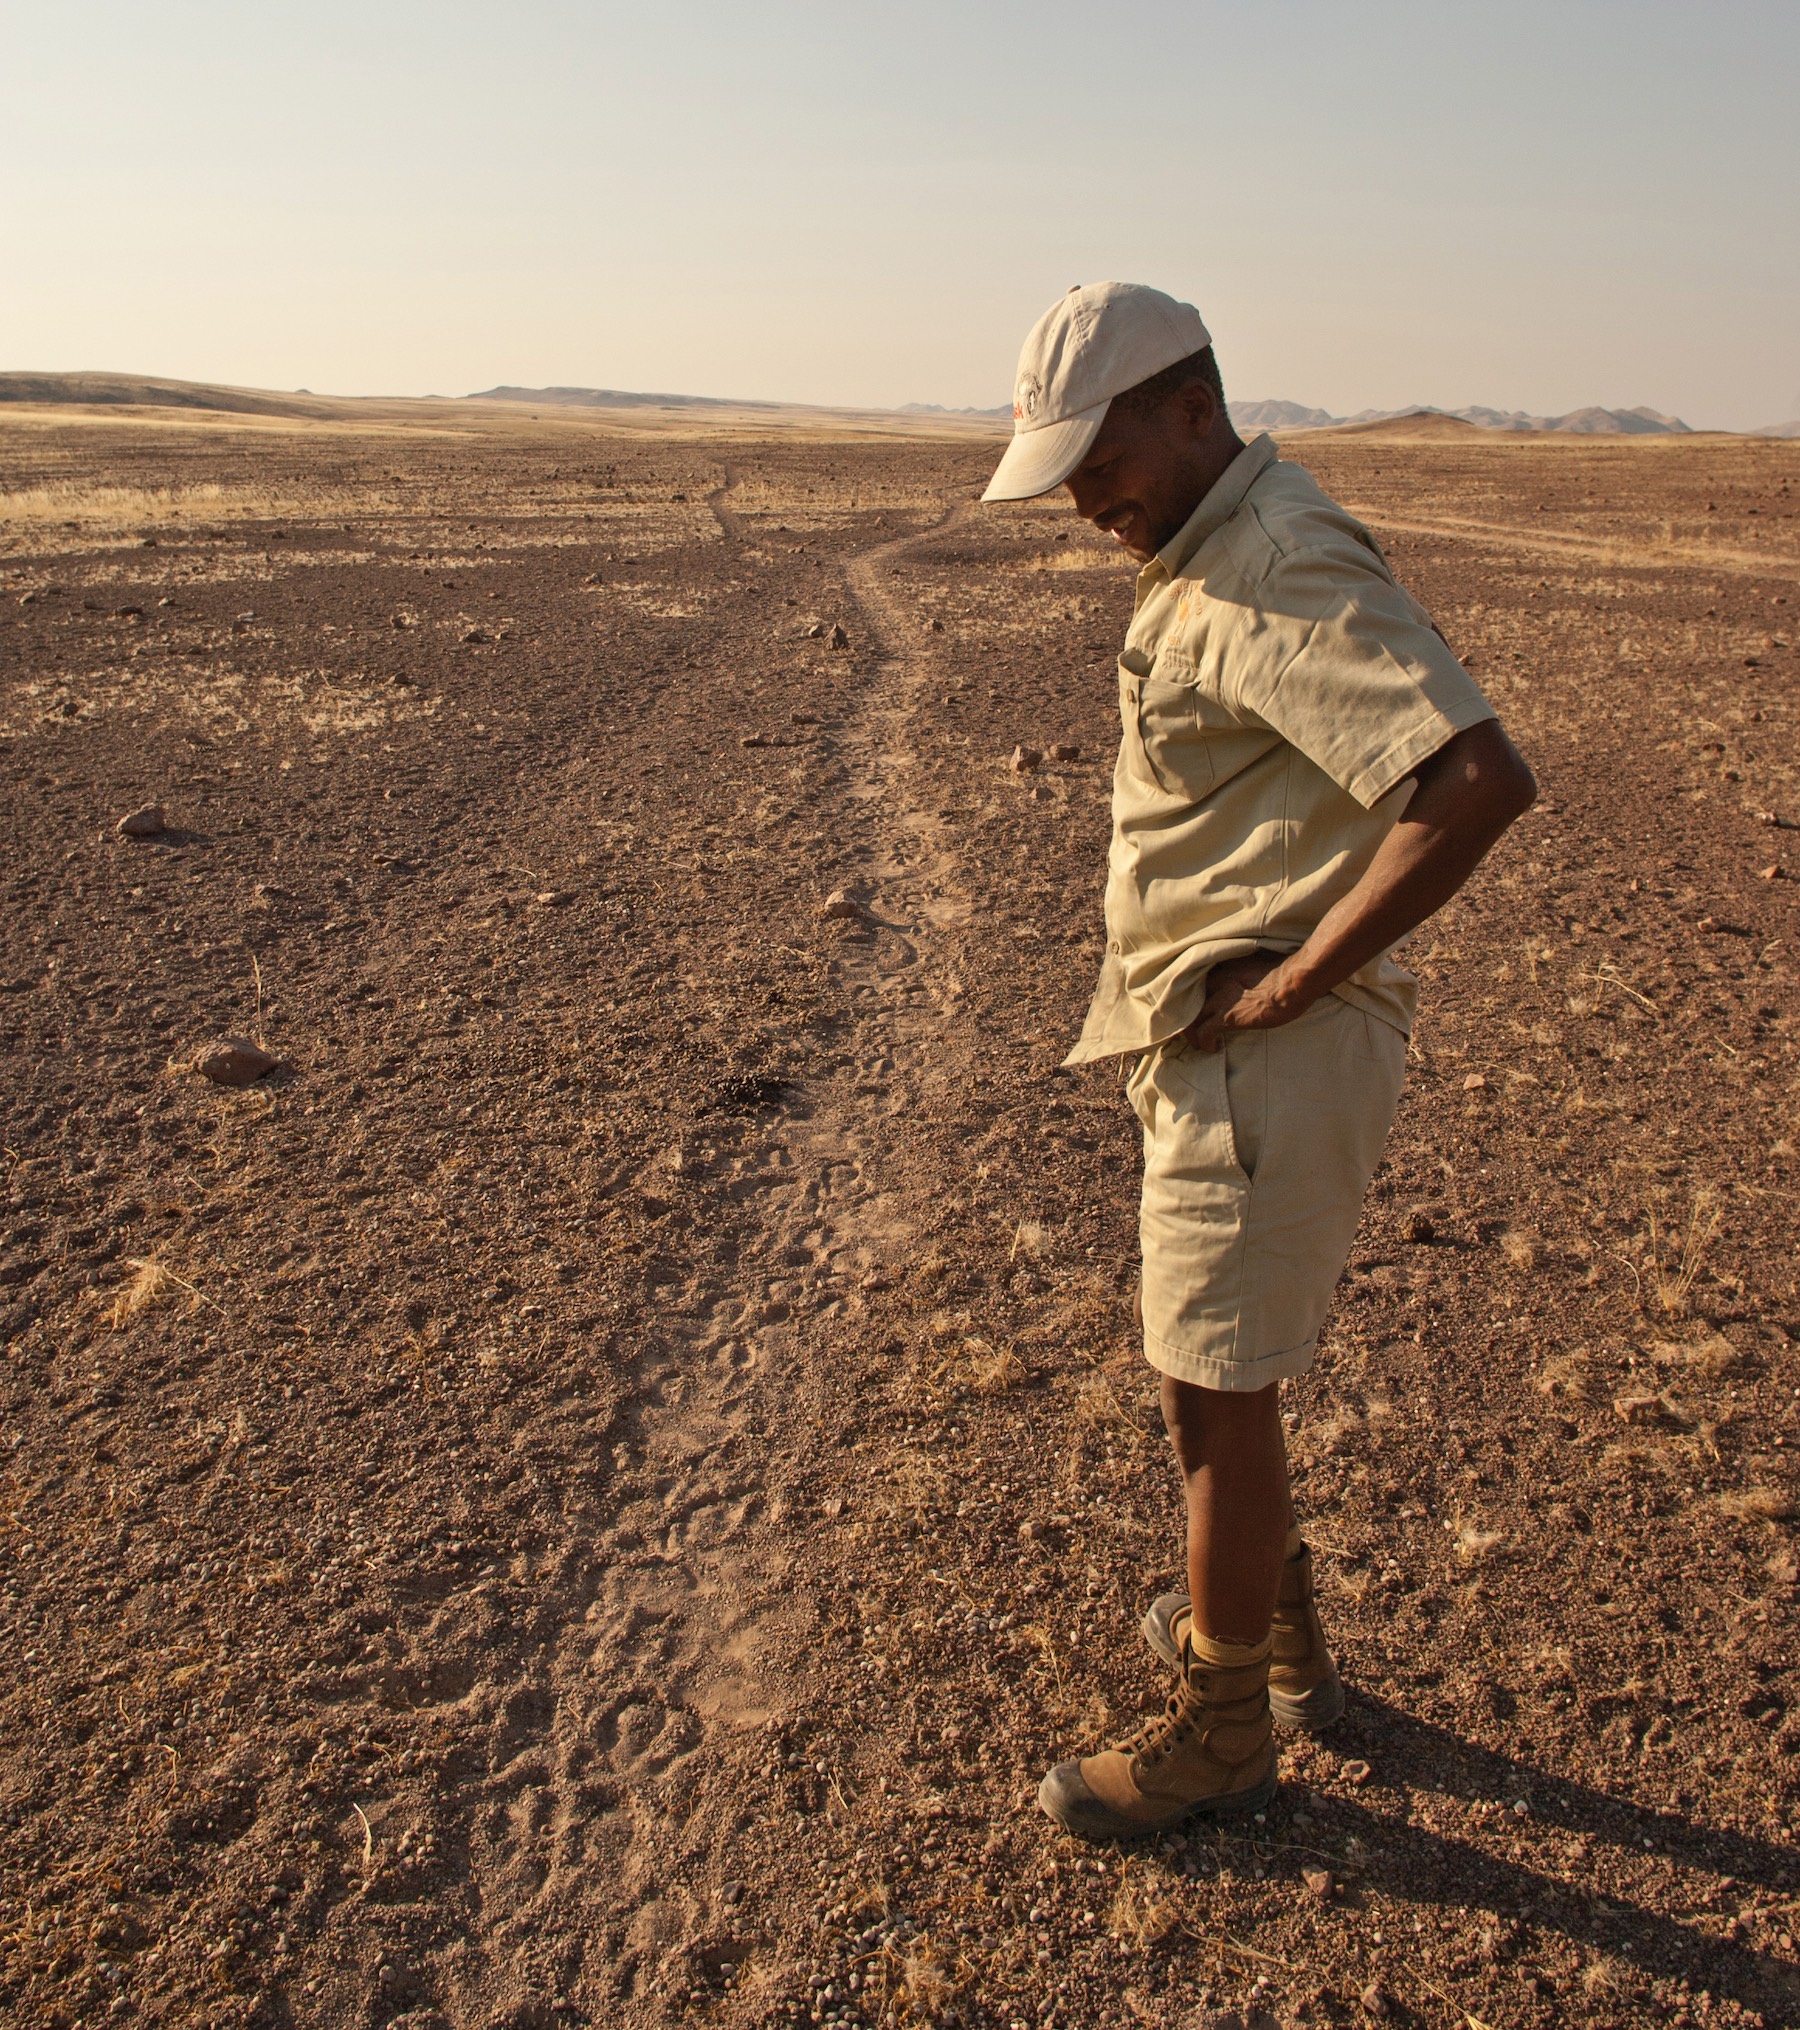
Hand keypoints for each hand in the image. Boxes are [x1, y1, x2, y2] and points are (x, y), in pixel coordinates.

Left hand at [1187, 952, 1314, 1052]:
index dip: (1193, 997)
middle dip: (1186, 1015)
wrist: (1294, 982)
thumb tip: (1248, 981)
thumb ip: (1244, 974)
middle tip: (1191, 1028)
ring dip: (1191, 1032)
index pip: (1195, 982)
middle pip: (1186, 999)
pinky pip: (1204, 1032)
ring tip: (1197, 1042)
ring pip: (1190, 1017)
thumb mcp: (1257, 969)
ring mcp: (1220, 999)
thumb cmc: (1286, 974)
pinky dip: (1204, 1043)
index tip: (1198, 1008)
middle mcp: (1216, 981)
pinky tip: (1212, 1048)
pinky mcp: (1227, 1017)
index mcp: (1223, 968)